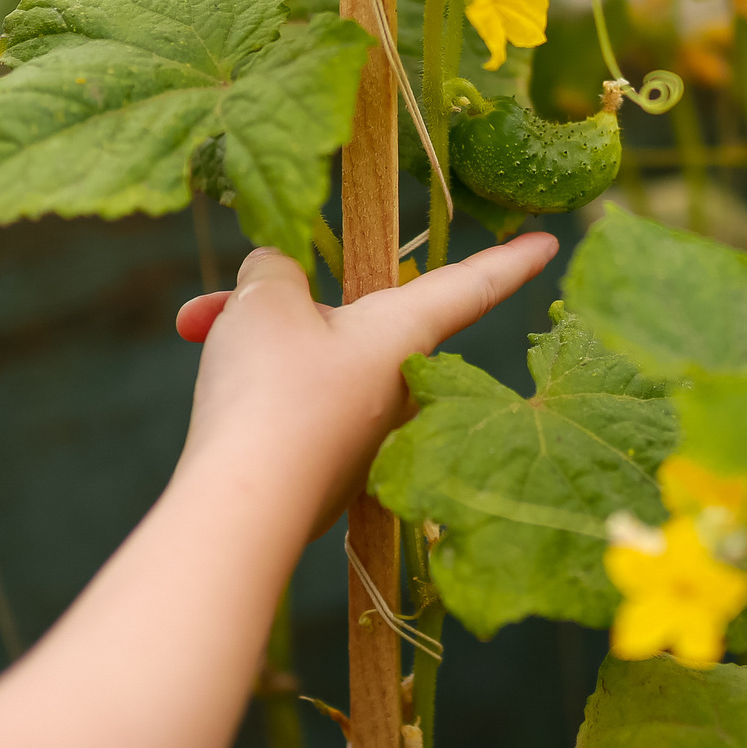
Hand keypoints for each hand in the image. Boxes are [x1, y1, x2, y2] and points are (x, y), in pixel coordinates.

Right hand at [172, 232, 558, 531]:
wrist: (244, 507)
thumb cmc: (271, 391)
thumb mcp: (265, 301)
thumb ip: (275, 271)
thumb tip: (274, 276)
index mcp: (403, 333)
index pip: (470, 285)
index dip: (509, 258)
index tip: (551, 240)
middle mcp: (396, 385)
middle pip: (351, 318)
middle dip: (278, 301)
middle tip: (218, 300)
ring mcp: (362, 433)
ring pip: (310, 359)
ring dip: (252, 339)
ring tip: (195, 331)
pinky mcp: (325, 468)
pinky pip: (294, 405)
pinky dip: (252, 386)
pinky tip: (213, 389)